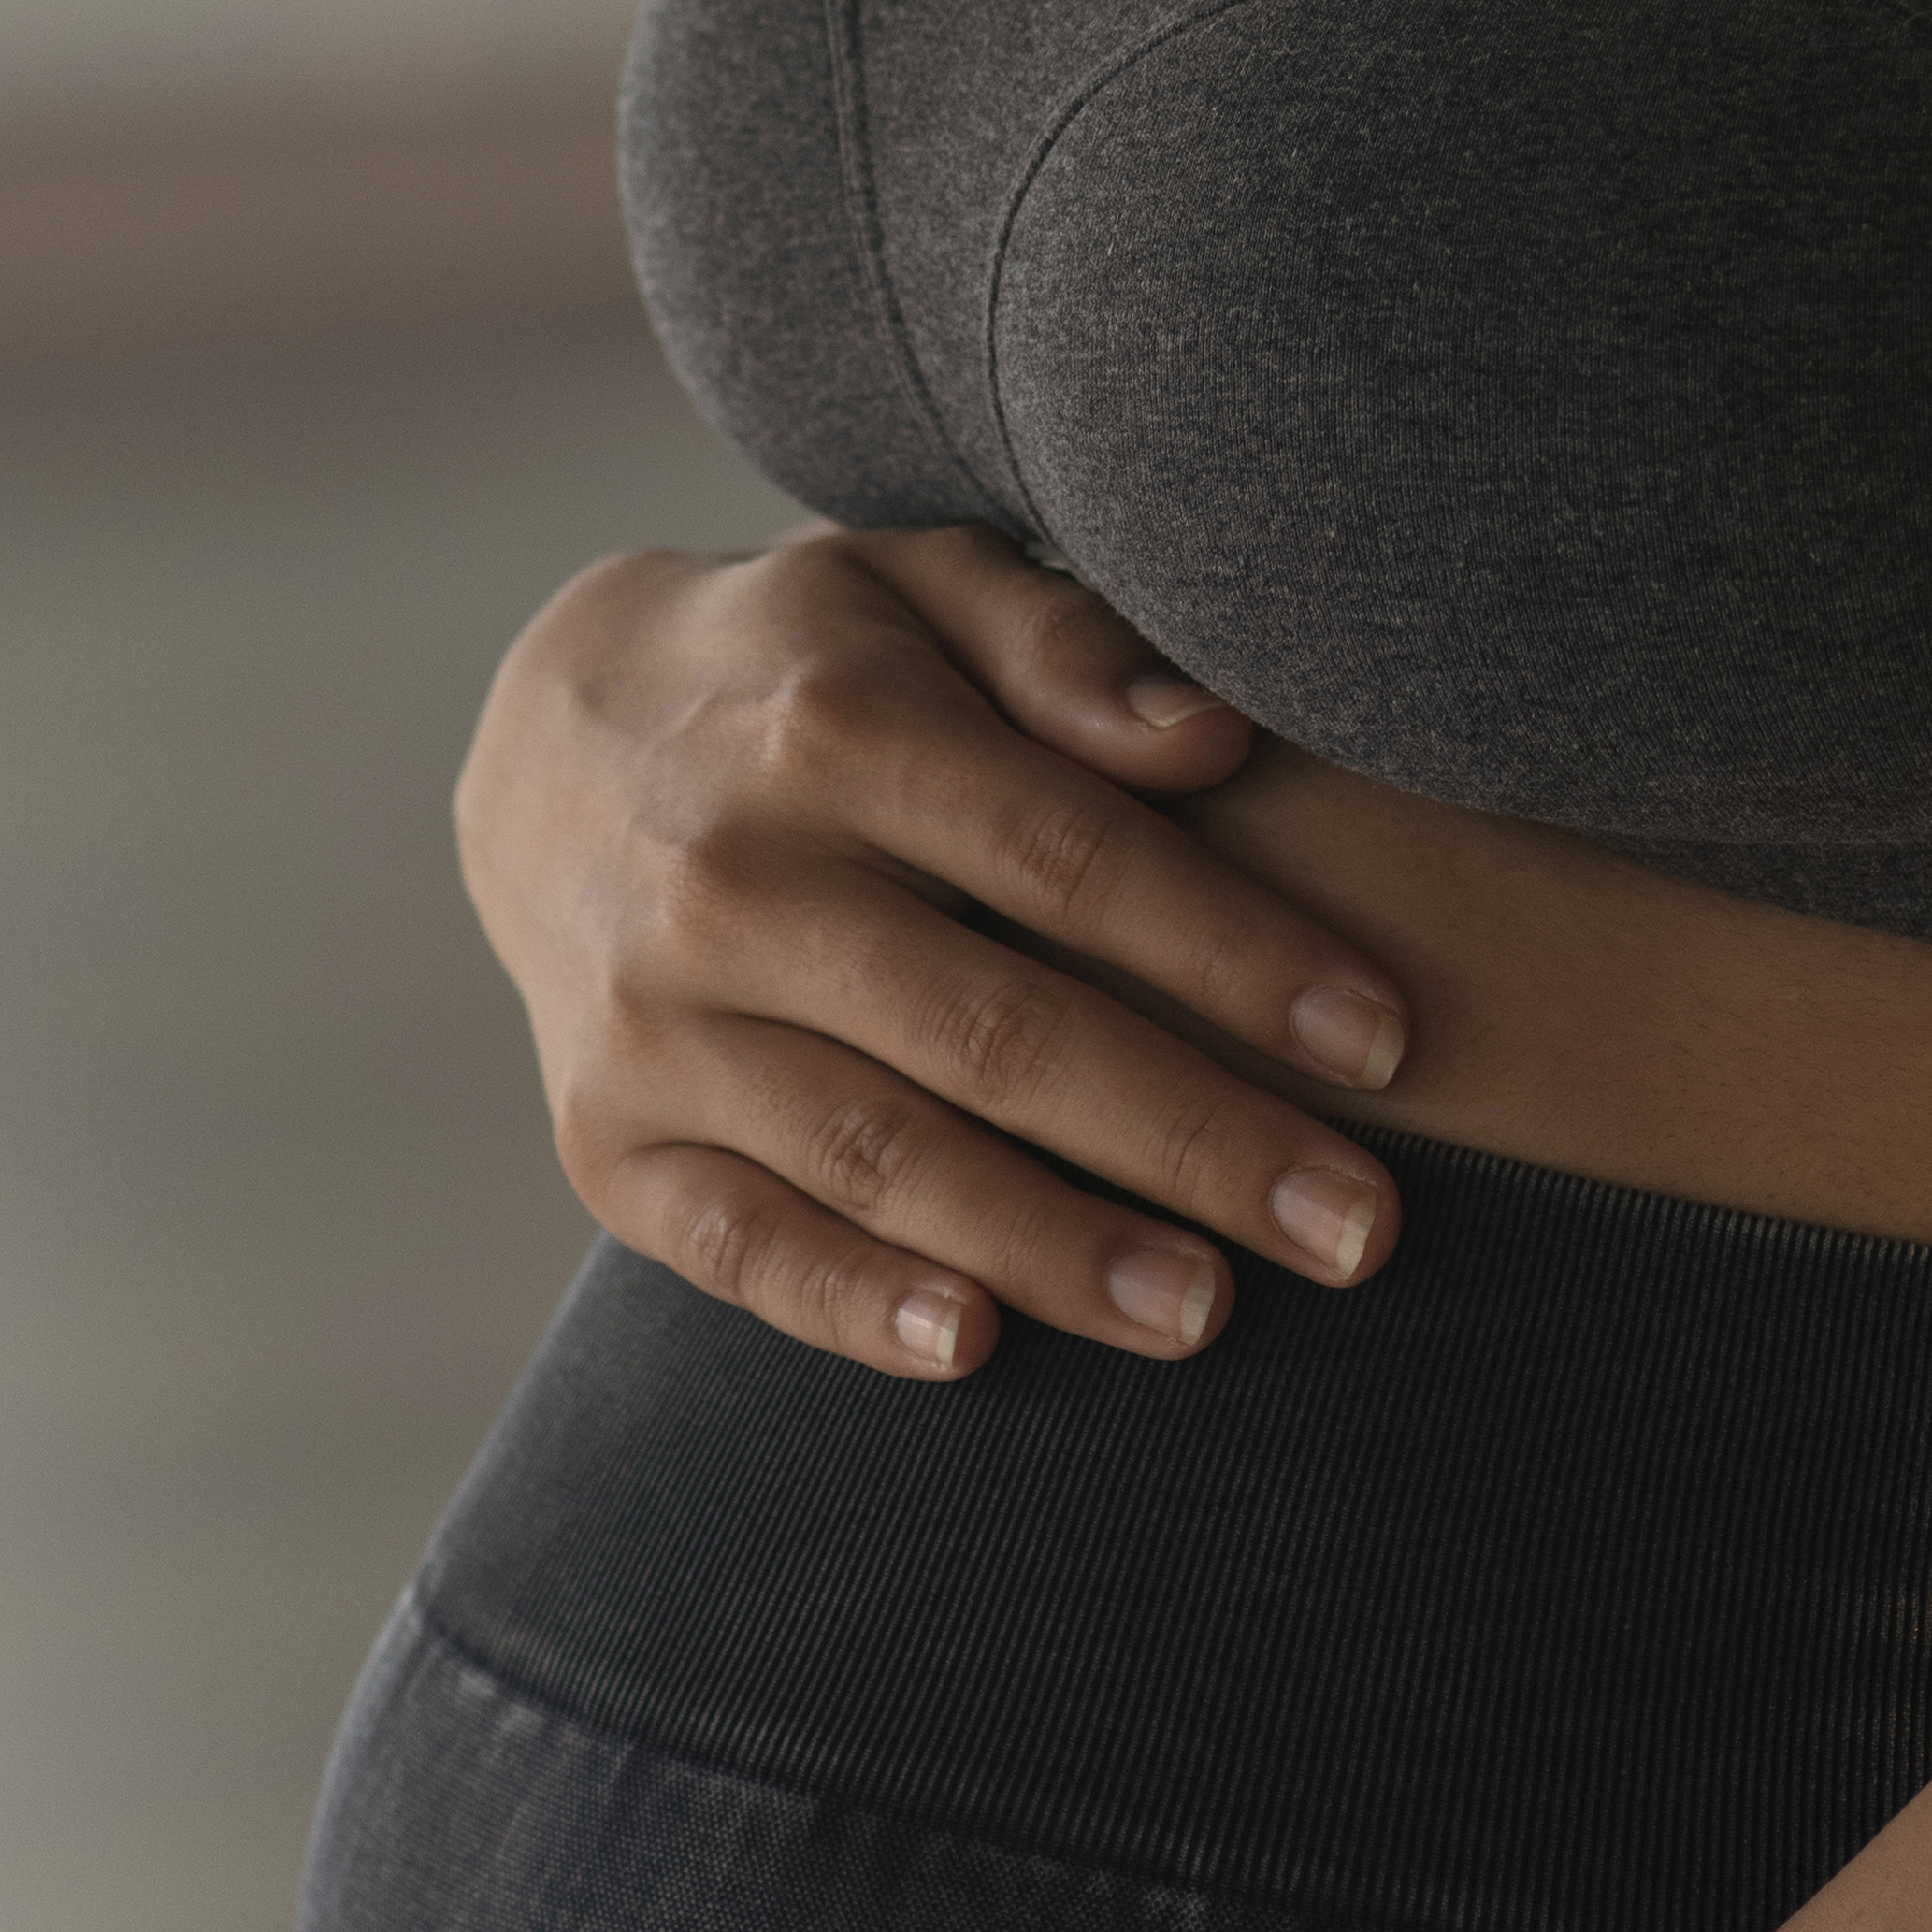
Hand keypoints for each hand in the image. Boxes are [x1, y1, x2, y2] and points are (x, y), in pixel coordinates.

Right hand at [454, 525, 1409, 1380]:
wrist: (544, 739)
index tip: (1387, 1042)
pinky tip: (981, 1347)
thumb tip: (1213, 742)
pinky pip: (739, 1244)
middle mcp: (734, 880)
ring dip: (1058, 1248)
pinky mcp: (602, 1139)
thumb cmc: (808, 667)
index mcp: (838, 729)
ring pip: (883, 1156)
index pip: (1070, 860)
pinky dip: (855, 1305)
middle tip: (1358, 1231)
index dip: (1237, 957)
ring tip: (1211, 1313)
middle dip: (1195, 1141)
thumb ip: (1066, 650)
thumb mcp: (919, 583)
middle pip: (999, 1032)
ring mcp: (656, 1021)